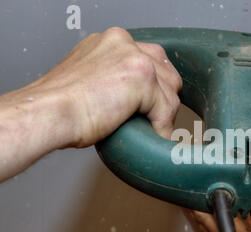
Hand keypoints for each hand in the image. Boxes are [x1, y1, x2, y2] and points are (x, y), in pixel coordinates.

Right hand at [29, 27, 181, 145]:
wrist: (48, 114)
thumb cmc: (59, 106)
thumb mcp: (88, 81)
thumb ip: (110, 79)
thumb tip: (128, 98)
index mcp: (111, 42)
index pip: (151, 60)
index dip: (156, 87)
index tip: (153, 106)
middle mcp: (124, 43)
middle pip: (166, 73)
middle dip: (164, 100)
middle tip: (154, 121)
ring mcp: (134, 57)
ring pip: (170, 91)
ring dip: (164, 116)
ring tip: (151, 131)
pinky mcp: (142, 77)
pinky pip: (167, 109)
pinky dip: (163, 128)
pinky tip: (155, 137)